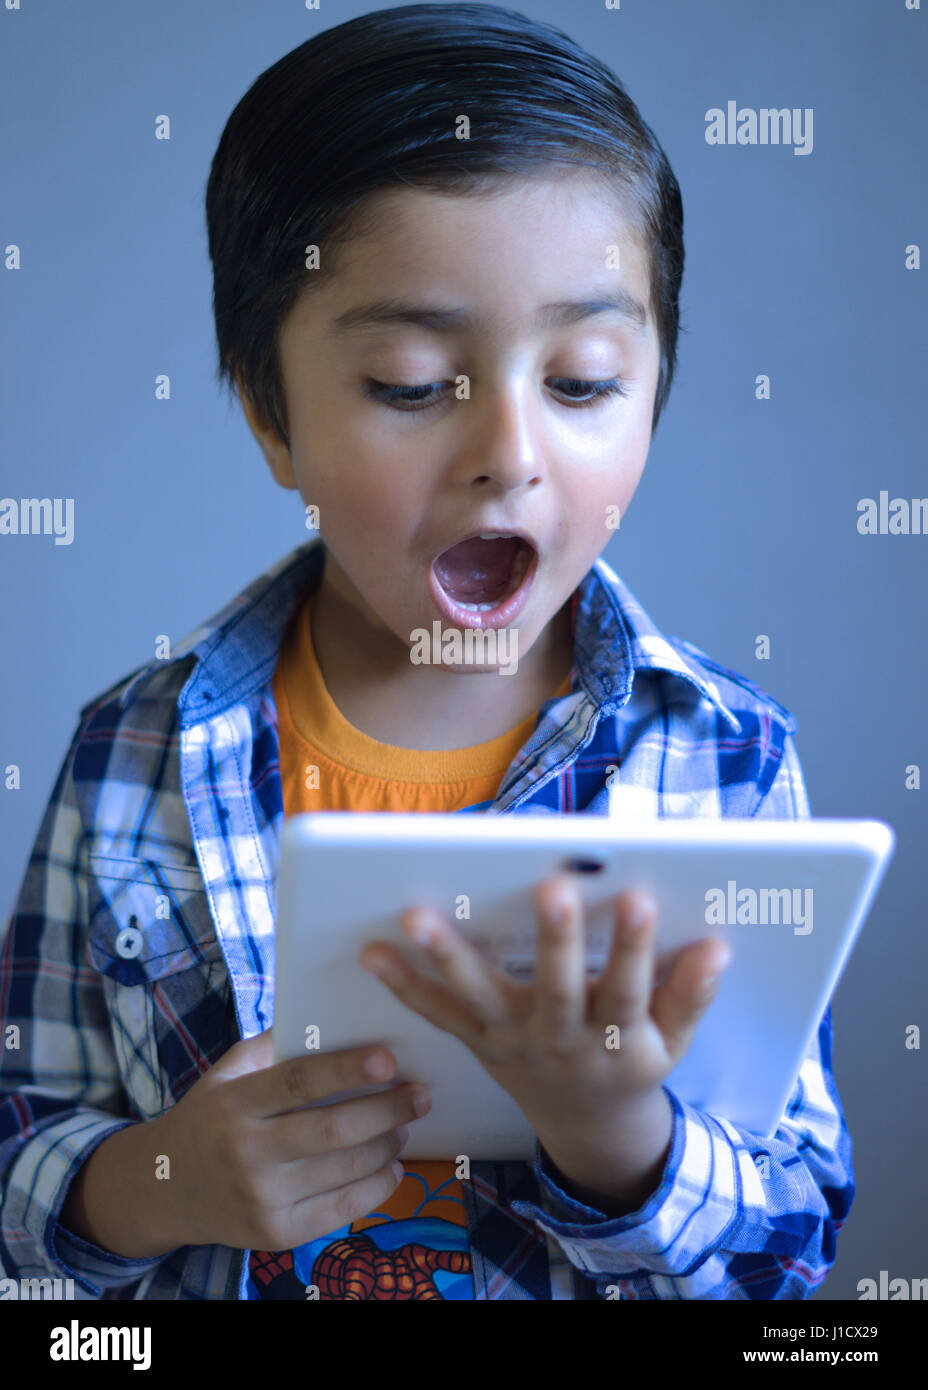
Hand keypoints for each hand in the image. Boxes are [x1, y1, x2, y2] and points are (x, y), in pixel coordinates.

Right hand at [154, 1031, 427, 1251]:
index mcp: (236, 1103)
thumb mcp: (226, 1073)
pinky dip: (378, 1187)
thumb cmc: (211, 1117)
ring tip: (406, 1125)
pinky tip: (392, 1165)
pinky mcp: (274, 1234)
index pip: (298, 1083)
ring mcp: (261, 1198)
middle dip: (387, 1111)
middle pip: (332, 1131)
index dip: (346, 1070)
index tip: (389, 1058)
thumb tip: (334, 1017)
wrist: (163, 1188)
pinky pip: (341, 1210)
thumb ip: (273, 1046)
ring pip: (344, 1170)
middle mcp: (246, 1152)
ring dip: (388, 1145)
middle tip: (420, 1095)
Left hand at [359, 876, 731, 1203]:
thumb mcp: (673, 1042)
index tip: (638, 898)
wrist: (587, 1127)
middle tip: (552, 886)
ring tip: (416, 915)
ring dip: (447, 957)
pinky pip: (438, 1015)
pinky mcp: (478, 1041)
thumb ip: (689, 995)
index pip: (629, 987)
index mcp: (617, 1038)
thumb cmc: (634, 1065)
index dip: (635, 946)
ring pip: (480, 998)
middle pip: (556, 988)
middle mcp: (561, 1039)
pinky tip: (374, 952)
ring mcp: (512, 1041)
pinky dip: (405, 986)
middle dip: (555, 939)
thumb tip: (717, 947)